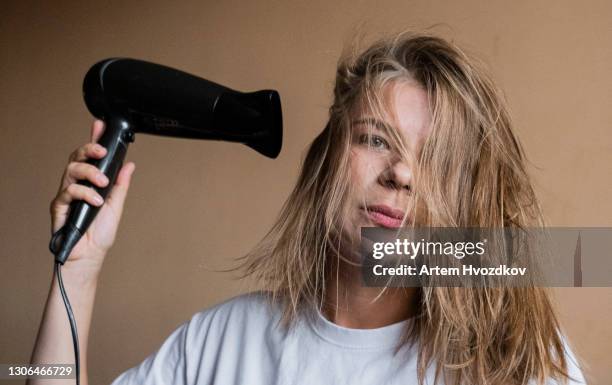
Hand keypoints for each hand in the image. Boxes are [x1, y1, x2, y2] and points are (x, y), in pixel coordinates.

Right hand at [49, 119, 135, 270]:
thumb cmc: (100, 233)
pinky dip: (84, 194)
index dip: (94, 139)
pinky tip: (96, 201)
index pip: (91, 157)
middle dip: (89, 148)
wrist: (90, 256)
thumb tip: (130, 165)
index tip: (100, 125)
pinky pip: (68, 191)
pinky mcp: (59, 206)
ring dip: (89, 172)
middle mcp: (78, 185)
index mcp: (92, 183)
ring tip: (102, 183)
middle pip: (77, 157)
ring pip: (71, 170)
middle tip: (103, 150)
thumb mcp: (116, 206)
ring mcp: (67, 194)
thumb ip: (121, 185)